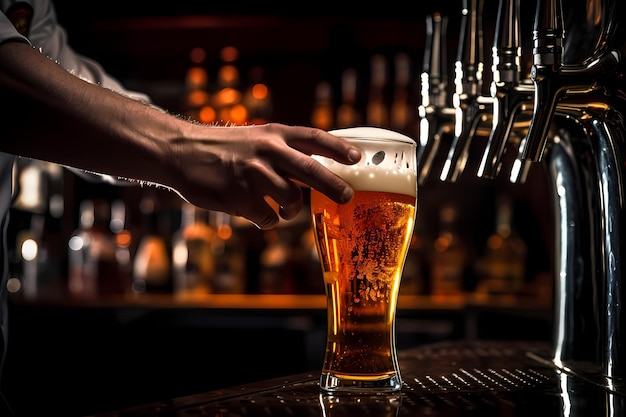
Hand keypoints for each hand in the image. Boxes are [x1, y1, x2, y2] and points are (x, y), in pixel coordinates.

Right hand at [168, 123, 360, 228]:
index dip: (338, 148)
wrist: (182, 153)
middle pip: (311, 171)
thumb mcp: (257, 137)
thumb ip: (284, 151)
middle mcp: (267, 151)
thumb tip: (318, 172)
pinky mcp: (238, 197)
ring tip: (283, 210)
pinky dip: (267, 220)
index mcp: (274, 134)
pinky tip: (256, 212)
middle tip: (347, 196)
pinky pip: (267, 218)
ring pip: (291, 200)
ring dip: (290, 210)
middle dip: (334, 186)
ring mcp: (253, 175)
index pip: (314, 138)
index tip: (356, 158)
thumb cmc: (225, 149)